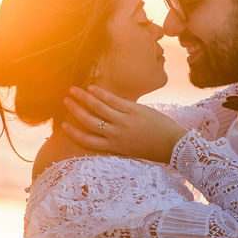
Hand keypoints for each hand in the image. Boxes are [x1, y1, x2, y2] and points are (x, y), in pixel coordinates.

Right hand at [60, 86, 187, 161]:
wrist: (173, 145)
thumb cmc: (153, 149)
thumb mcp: (130, 150)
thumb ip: (116, 140)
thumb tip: (106, 127)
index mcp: (114, 147)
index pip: (87, 140)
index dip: (73, 132)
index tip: (63, 125)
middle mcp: (116, 135)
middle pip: (88, 121)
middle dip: (74, 110)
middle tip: (64, 101)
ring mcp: (124, 121)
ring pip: (97, 108)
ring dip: (83, 98)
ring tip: (73, 90)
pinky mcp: (133, 110)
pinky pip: (112, 100)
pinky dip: (100, 93)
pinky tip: (91, 88)